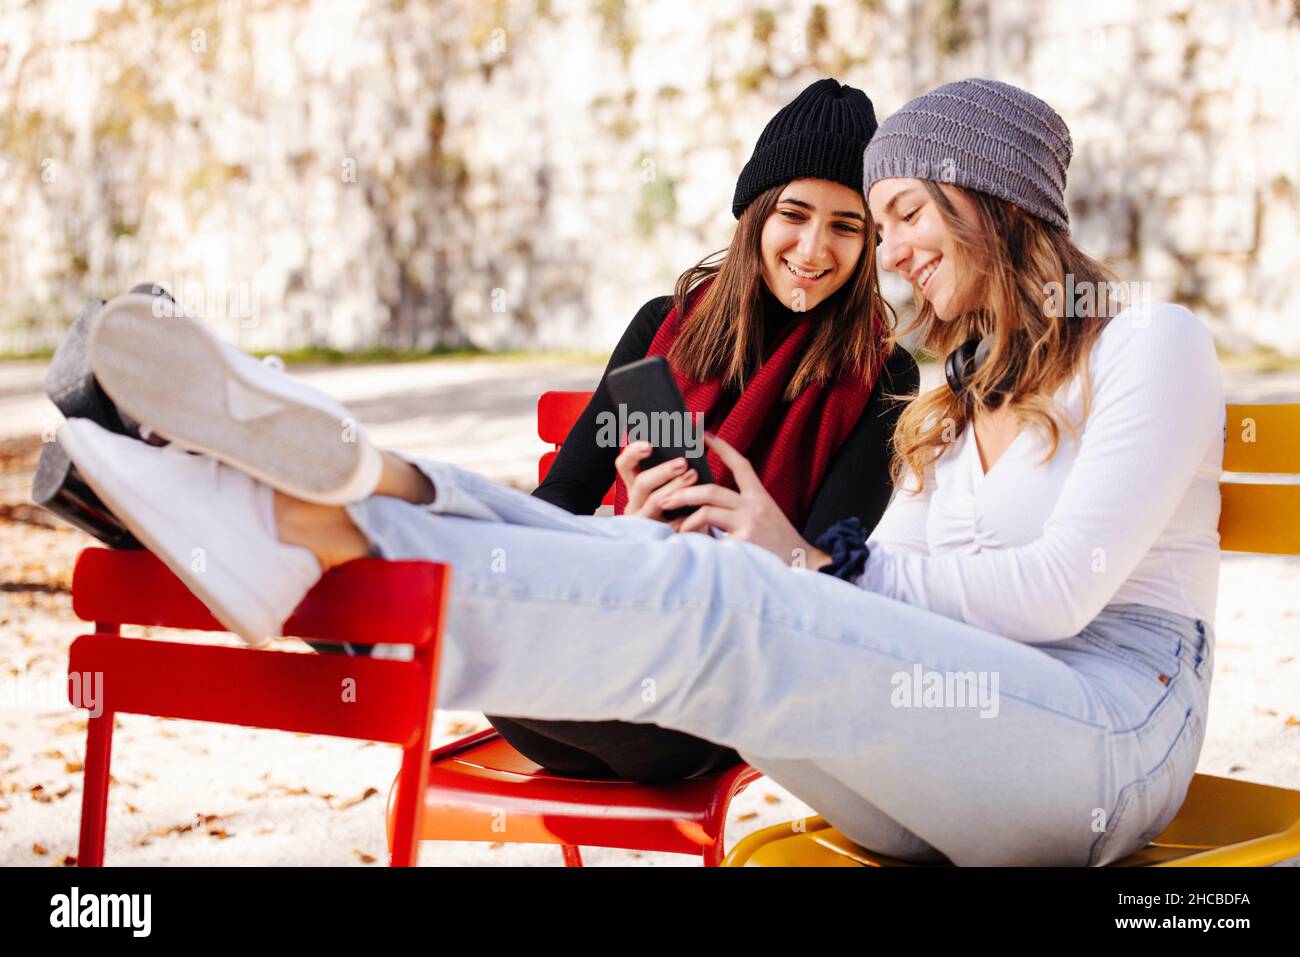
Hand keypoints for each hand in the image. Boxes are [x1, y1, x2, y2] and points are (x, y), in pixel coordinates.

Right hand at [614, 441, 699, 529]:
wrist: (690, 534)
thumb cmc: (680, 504)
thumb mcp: (673, 484)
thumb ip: (674, 467)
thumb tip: (692, 441)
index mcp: (635, 486)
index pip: (624, 464)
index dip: (633, 452)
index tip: (650, 445)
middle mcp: (634, 503)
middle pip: (641, 482)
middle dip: (663, 470)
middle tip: (683, 462)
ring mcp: (643, 520)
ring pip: (655, 500)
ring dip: (675, 487)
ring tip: (693, 476)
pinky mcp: (657, 534)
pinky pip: (671, 522)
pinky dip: (685, 513)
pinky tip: (698, 506)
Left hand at [660, 433, 833, 569]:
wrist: (805, 566)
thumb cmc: (780, 545)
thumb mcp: (767, 517)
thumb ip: (741, 508)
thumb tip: (705, 508)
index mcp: (760, 497)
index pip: (741, 465)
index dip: (722, 448)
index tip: (704, 435)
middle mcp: (755, 506)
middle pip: (711, 490)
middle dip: (683, 493)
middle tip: (664, 500)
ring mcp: (749, 525)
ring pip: (706, 512)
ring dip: (685, 521)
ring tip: (674, 530)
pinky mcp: (743, 546)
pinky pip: (710, 542)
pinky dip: (697, 546)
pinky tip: (690, 553)